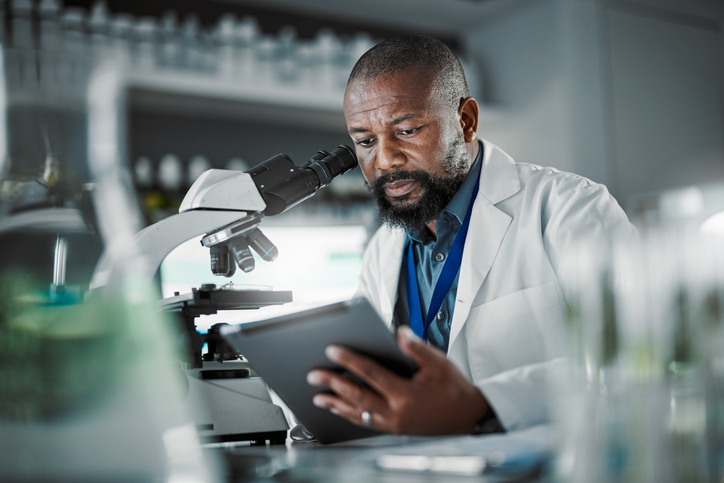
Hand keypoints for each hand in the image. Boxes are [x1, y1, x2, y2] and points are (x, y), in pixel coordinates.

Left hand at [306, 325, 489, 434]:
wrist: (468, 417)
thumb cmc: (454, 388)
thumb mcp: (438, 363)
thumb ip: (417, 348)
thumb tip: (399, 333)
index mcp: (405, 393)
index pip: (371, 373)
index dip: (349, 360)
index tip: (332, 350)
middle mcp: (396, 411)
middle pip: (357, 395)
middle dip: (332, 383)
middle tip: (314, 375)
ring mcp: (393, 423)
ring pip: (358, 412)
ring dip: (336, 404)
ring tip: (318, 396)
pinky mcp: (394, 428)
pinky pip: (366, 422)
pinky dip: (350, 415)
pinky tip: (340, 410)